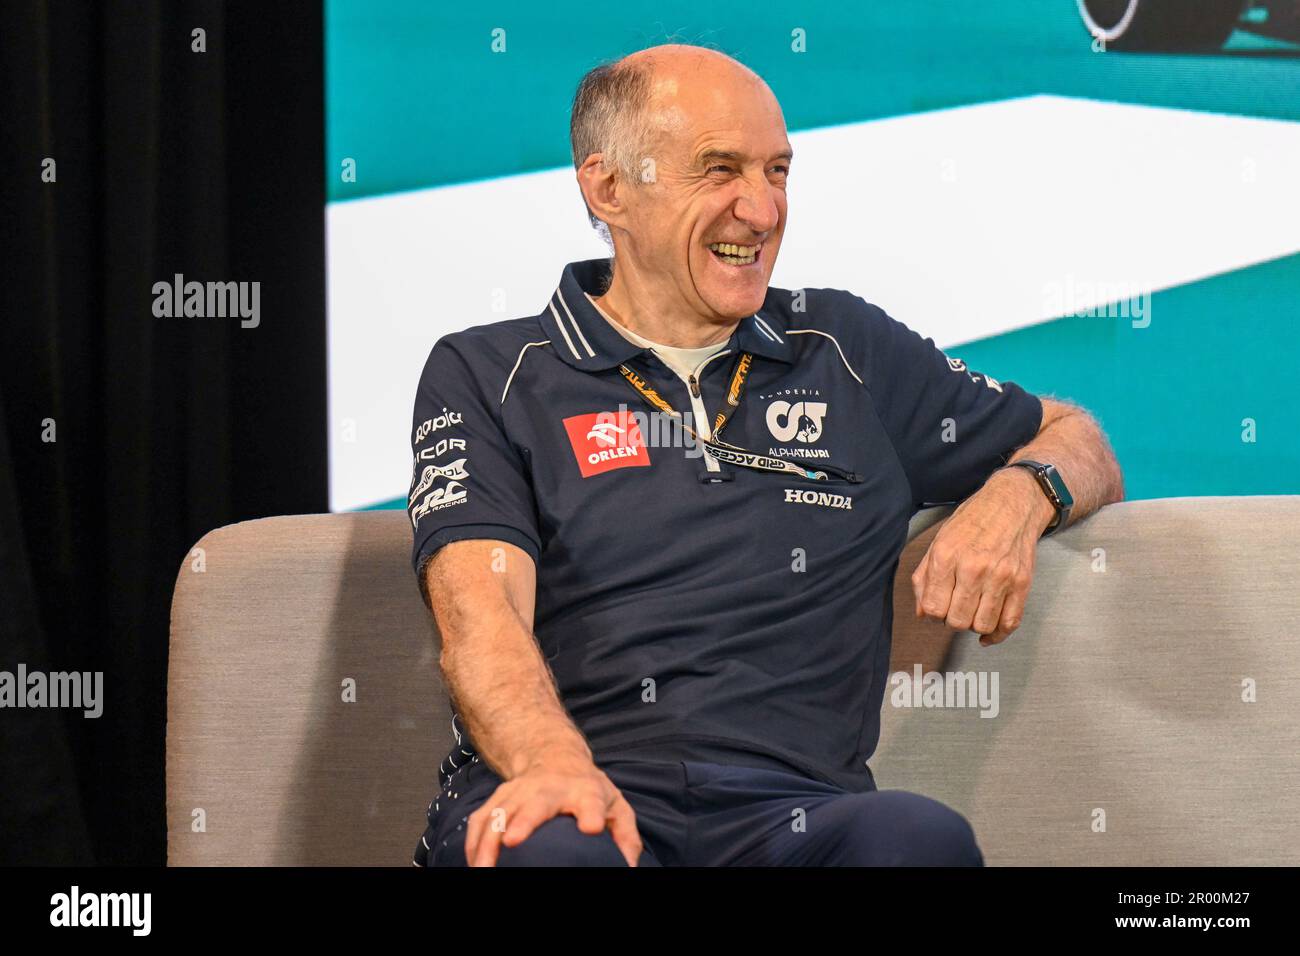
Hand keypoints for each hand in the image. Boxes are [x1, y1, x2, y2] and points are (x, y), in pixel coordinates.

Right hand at [463, 745, 643, 866]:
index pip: (591, 800)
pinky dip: (473, 842)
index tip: (591, 827)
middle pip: (536, 802)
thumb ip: (626, 836)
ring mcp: (520, 790)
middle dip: (524, 820)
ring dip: (488, 839)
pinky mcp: (499, 798)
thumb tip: (628, 867)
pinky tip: (473, 863)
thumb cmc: (589, 792)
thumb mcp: (616, 807)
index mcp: (585, 791)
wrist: (556, 759)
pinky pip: (481, 819)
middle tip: (513, 840)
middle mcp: (550, 788)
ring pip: (500, 812)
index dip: (590, 812)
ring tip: (483, 868)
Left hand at [910, 466, 1054, 645]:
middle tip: (956, 607)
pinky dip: (998, 634)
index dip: (933, 613)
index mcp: (947, 556)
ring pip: (982, 625)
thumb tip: (921, 613)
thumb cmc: (971, 521)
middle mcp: (974, 568)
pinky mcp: (1022, 583)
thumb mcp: (939, 541)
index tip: (938, 606)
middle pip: (957, 621)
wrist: (1012, 503)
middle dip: (952, 620)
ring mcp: (1001, 577)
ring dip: (974, 624)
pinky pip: (1010, 623)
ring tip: (972, 610)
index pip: (934, 608)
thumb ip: (924, 578)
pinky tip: (988, 632)